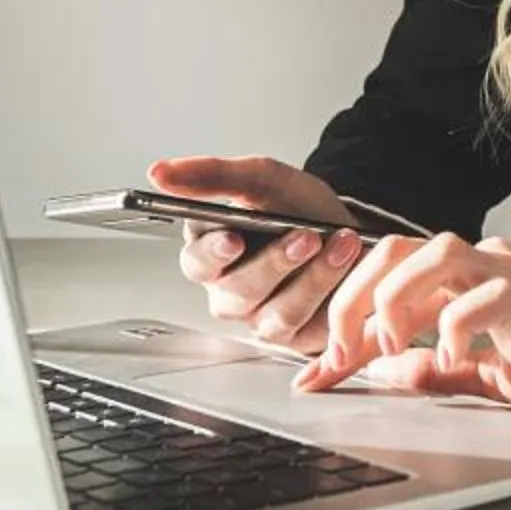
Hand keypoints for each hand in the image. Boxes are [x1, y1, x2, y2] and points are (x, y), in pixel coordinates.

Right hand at [153, 155, 364, 353]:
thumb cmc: (299, 207)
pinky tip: (344, 264)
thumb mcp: (263, 179)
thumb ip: (212, 175)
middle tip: (304, 236)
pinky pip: (303, 326)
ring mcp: (260, 316)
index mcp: (212, 249)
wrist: (352, 229)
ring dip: (311, 276)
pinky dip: (328, 291)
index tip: (233, 239)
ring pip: (272, 313)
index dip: (213, 253)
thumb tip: (159, 172)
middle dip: (273, 263)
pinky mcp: (293, 337)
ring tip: (339, 242)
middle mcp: (230, 288)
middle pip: (235, 292)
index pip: (196, 260)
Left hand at [293, 232, 510, 421]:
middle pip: (392, 251)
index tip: (316, 377)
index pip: (389, 279)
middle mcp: (487, 263)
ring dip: (389, 303)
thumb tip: (388, 374)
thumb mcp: (501, 375)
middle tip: (338, 357)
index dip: (341, 324)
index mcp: (473, 278)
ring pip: (426, 255)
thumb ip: (445, 370)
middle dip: (348, 302)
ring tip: (383, 349)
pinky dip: (450, 329)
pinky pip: (476, 298)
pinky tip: (453, 360)